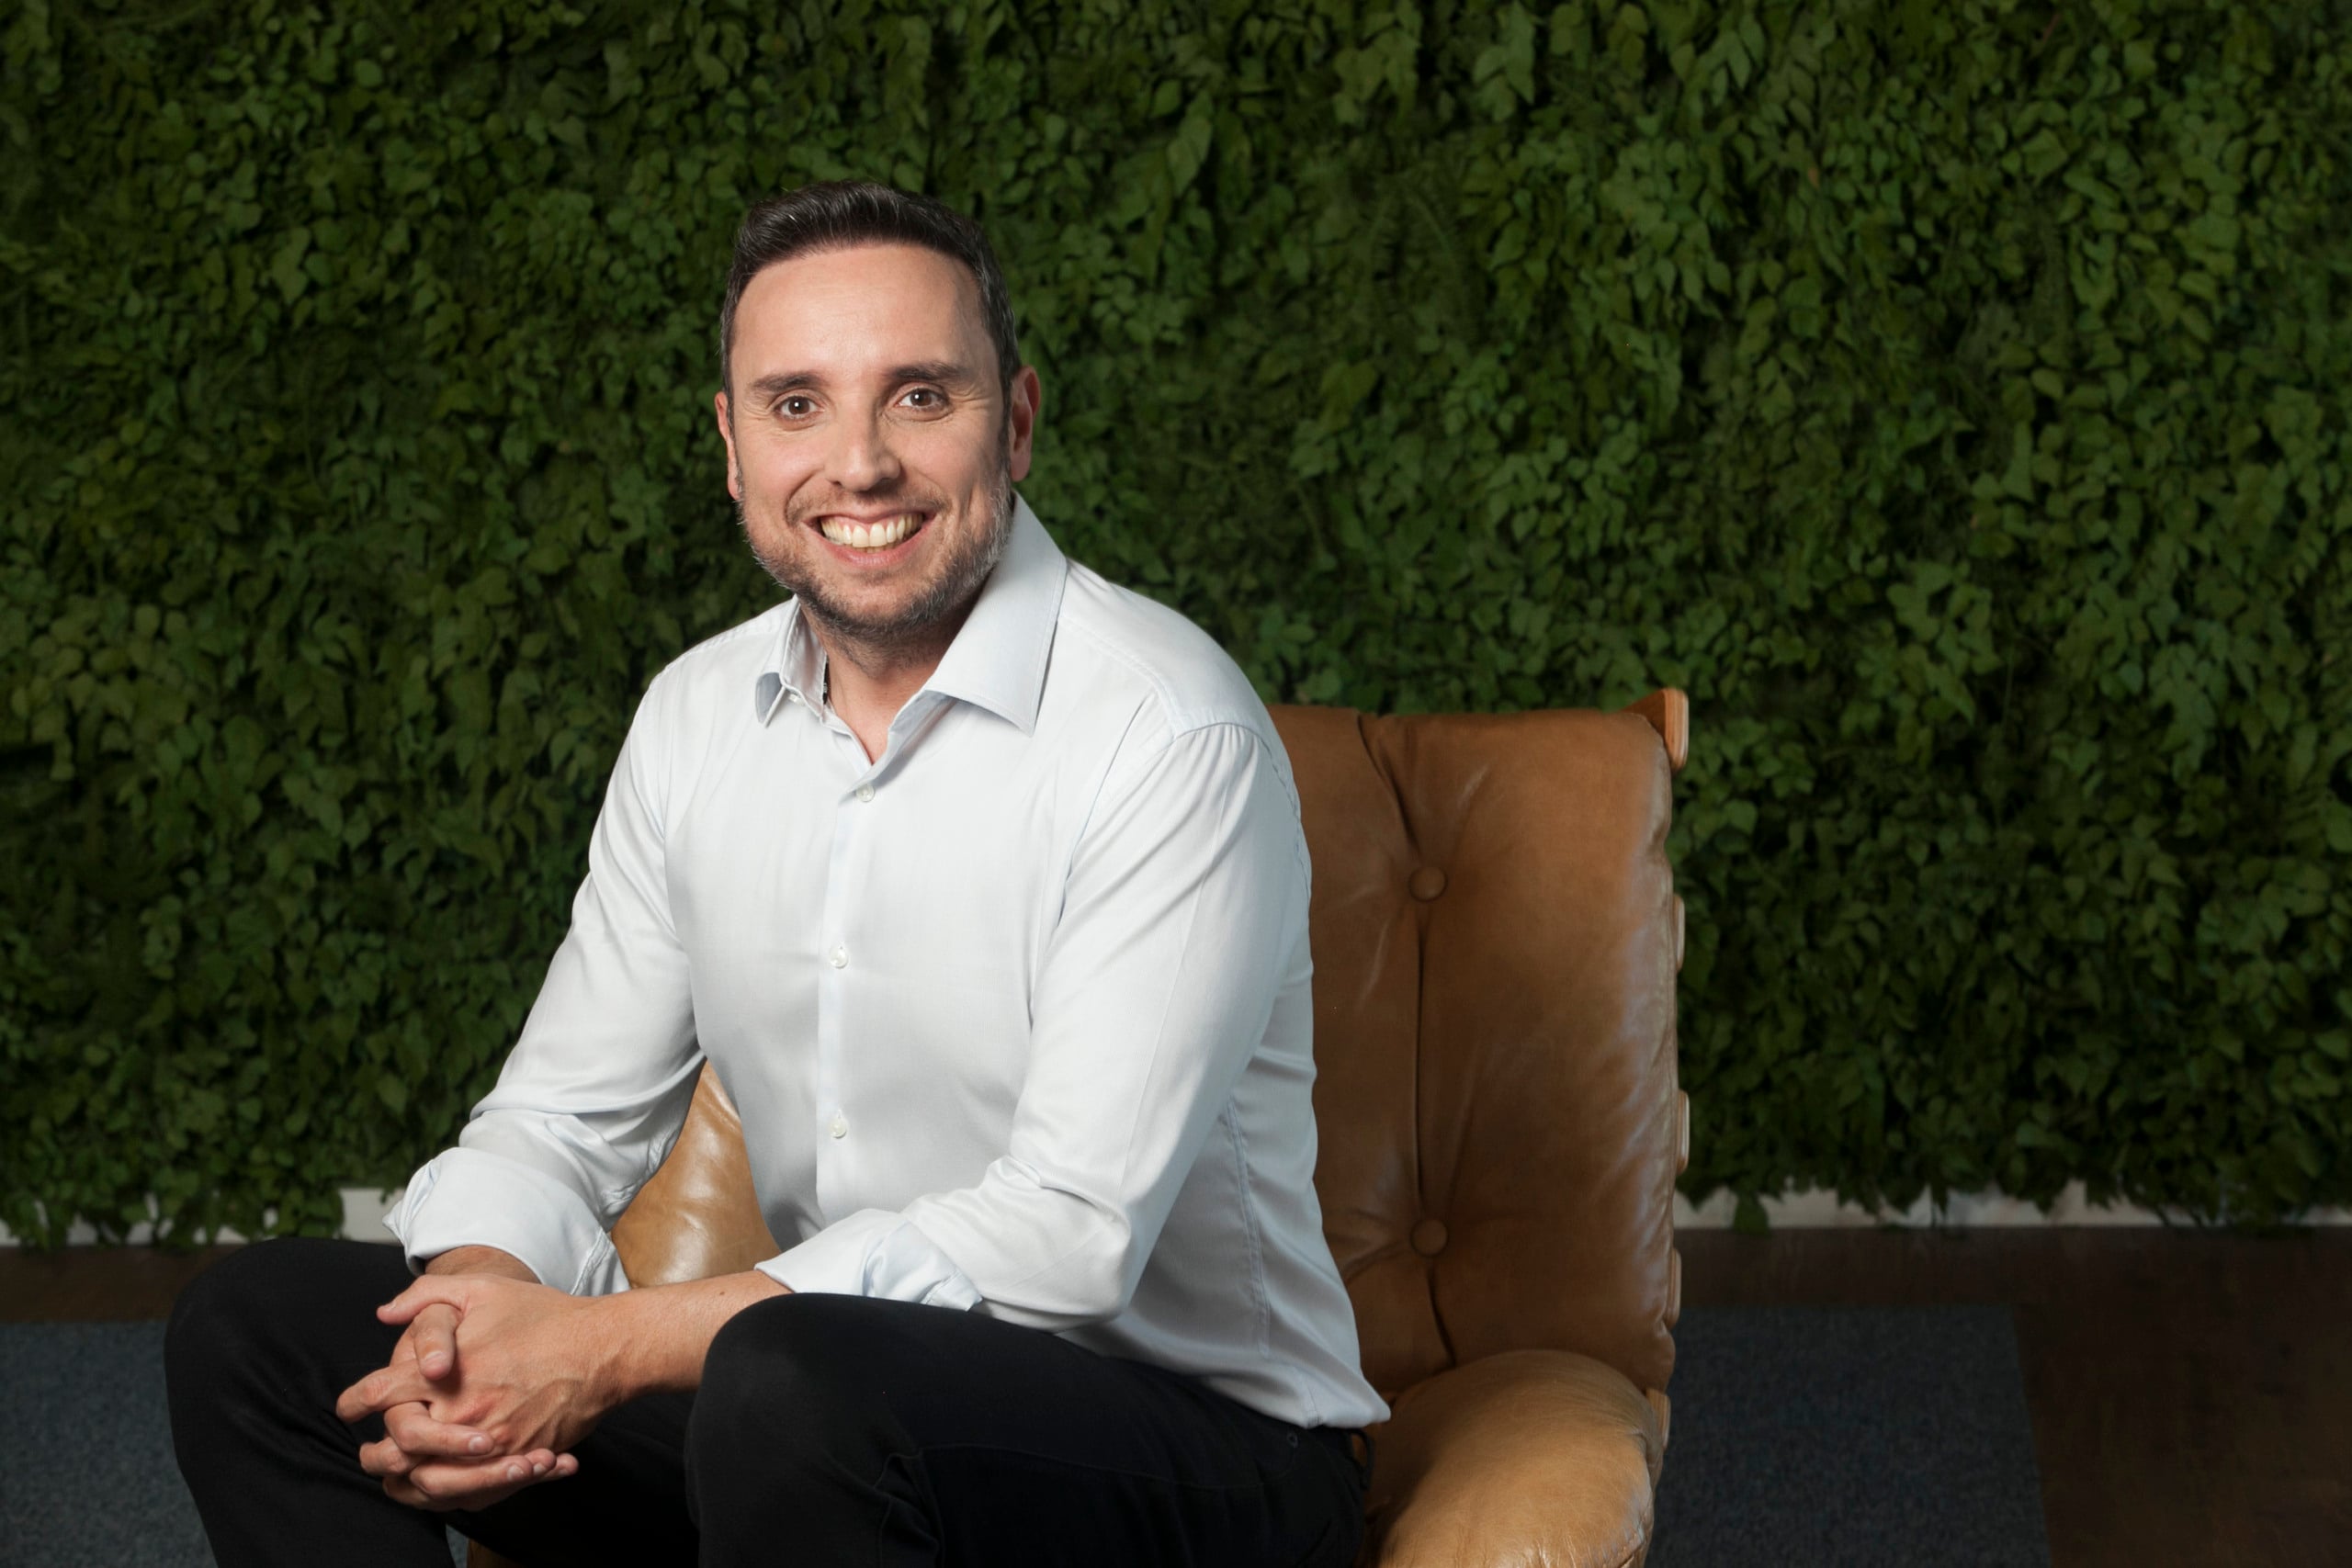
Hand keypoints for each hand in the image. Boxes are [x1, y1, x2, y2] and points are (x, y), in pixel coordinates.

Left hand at [337, 1274, 616, 1510]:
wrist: (604, 1349)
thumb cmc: (546, 1316)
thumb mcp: (484, 1289)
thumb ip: (427, 1296)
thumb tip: (384, 1314)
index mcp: (444, 1373)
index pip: (380, 1395)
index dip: (355, 1401)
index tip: (348, 1407)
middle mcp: (461, 1413)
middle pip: (395, 1451)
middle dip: (373, 1454)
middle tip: (367, 1453)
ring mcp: (489, 1444)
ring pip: (428, 1482)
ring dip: (405, 1481)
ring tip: (398, 1475)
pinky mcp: (516, 1462)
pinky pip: (471, 1494)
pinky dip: (449, 1494)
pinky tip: (443, 1484)